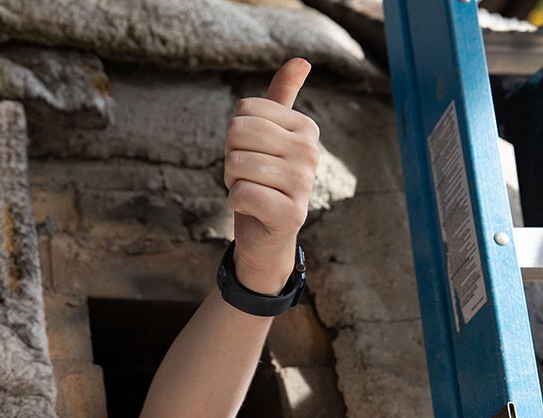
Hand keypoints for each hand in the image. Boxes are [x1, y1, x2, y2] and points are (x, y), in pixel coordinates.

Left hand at [224, 57, 319, 293]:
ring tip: (252, 192)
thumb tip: (301, 60)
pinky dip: (235, 202)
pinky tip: (252, 209)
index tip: (252, 153)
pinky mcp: (291, 213)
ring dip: (232, 181)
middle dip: (231, 157)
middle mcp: (311, 151)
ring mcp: (304, 183)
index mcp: (305, 127)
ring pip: (236, 164)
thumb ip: (281, 97)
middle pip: (237, 133)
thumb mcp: (270, 135)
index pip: (244, 110)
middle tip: (247, 175)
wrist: (267, 233)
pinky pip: (241, 194)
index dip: (235, 135)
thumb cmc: (263, 179)